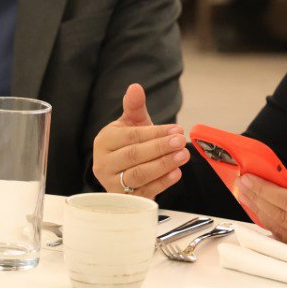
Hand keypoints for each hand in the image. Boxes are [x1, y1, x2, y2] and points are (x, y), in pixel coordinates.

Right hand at [92, 83, 187, 198]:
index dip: (155, 133)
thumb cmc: (131, 143)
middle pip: (133, 156)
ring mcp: (112, 184)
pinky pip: (144, 192)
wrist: (127, 169)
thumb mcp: (132, 123)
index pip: (131, 137)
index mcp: (104, 141)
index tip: (177, 129)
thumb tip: (135, 87)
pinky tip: (177, 173)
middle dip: (160, 148)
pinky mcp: (125, 200)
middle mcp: (103, 164)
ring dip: (163, 165)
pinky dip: (162, 183)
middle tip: (181, 142)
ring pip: (138, 175)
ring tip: (183, 156)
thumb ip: (134, 106)